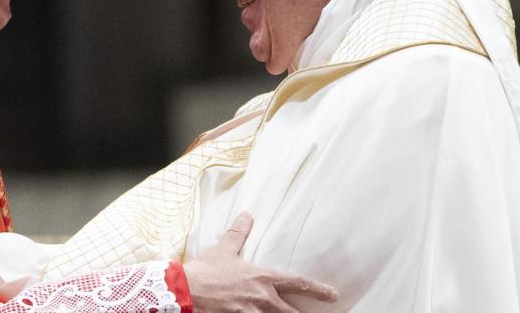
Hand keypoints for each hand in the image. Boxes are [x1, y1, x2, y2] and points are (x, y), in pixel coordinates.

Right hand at [183, 212, 337, 311]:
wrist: (186, 290)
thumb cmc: (205, 271)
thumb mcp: (223, 249)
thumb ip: (238, 234)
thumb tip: (247, 215)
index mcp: (262, 277)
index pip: (298, 283)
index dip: (318, 289)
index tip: (333, 294)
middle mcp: (263, 298)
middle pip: (292, 312)